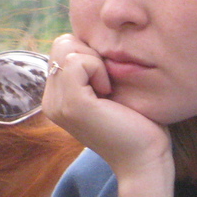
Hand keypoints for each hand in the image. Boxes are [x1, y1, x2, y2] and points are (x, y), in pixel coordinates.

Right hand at [44, 33, 171, 175]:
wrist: (146, 160)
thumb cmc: (139, 124)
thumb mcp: (112, 89)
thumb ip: (95, 68)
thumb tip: (94, 36)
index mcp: (57, 96)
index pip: (63, 47)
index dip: (91, 54)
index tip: (109, 83)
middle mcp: (51, 100)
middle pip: (62, 43)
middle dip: (91, 54)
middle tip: (110, 86)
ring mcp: (56, 103)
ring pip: (67, 47)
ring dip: (96, 62)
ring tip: (109, 91)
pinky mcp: (70, 104)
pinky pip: (77, 61)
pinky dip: (98, 69)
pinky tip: (109, 94)